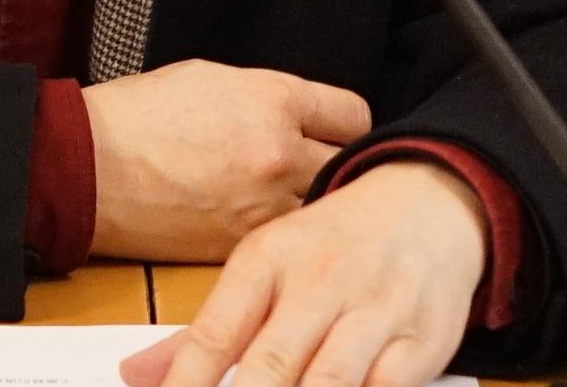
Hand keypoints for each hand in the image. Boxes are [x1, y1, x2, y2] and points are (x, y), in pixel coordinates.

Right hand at [83, 60, 372, 261]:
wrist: (85, 168)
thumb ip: (266, 95)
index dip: (345, 122)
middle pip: (349, 166)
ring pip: (320, 211)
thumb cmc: (136, 117)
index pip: (353, 115)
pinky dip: (276, 233)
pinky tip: (254, 218)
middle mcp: (278, 154)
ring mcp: (261, 207)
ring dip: (310, 204)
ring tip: (286, 195)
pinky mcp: (239, 248)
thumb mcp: (210, 78)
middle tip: (320, 165)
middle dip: (337, 164)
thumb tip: (298, 112)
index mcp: (272, 101)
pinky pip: (280, 240)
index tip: (338, 129)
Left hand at [121, 162, 487, 386]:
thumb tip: (137, 377)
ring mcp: (374, 311)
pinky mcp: (422, 340)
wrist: (430, 198)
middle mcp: (319, 282)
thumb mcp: (265, 265)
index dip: (185, 383)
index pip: (215, 333)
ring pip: (330, 383)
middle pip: (271, 365)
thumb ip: (207, 329)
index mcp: (268, 259)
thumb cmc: (332, 244)